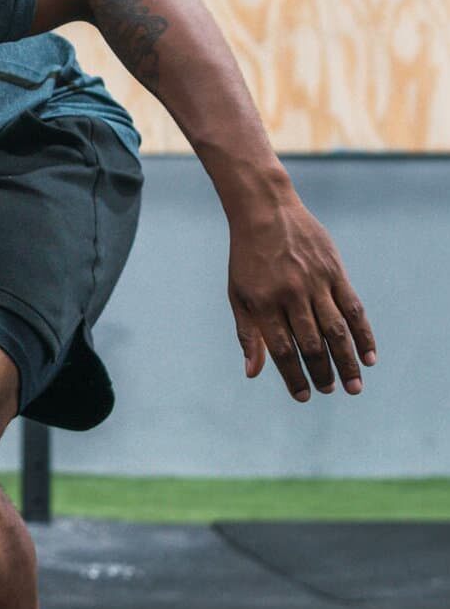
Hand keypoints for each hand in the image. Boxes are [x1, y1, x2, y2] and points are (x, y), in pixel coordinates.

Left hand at [227, 192, 376, 401]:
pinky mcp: (335, 272)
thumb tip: (253, 373)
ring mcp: (315, 283)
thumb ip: (248, 334)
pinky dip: (363, 334)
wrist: (265, 212)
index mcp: (262, 303)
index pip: (281, 349)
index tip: (303, 396)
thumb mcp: (238, 295)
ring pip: (335, 330)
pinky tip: (369, 356)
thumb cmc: (248, 259)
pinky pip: (353, 308)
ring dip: (347, 361)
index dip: (293, 376)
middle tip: (332, 391)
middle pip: (311, 343)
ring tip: (354, 385)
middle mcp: (290, 295)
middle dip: (322, 372)